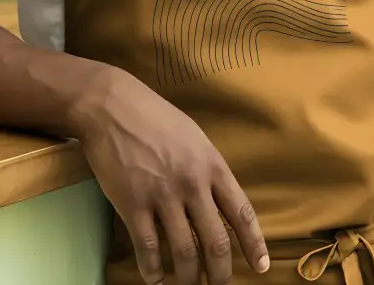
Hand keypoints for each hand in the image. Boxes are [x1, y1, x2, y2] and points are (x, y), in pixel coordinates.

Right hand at [72, 65, 269, 284]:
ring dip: (189, 280)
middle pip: (216, 243)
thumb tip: (218, 203)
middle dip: (221, 275)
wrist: (112, 106)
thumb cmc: (154, 117)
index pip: (241, 212)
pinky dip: (154, 272)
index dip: (254, 244)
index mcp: (211, 165)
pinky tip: (156, 280)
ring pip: (185, 253)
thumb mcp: (193, 137)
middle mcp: (192, 183)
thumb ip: (207, 170)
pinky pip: (148, 249)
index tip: (261, 267)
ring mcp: (163, 195)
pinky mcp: (133, 204)